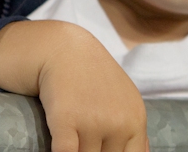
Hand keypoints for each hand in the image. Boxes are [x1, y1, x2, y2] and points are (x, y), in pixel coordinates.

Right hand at [0, 20, 147, 151]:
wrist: (60, 47)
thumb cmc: (89, 76)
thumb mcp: (122, 99)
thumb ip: (131, 130)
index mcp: (135, 120)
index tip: (102, 151)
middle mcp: (118, 123)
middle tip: (84, 141)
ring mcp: (92, 121)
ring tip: (73, 137)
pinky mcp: (65, 119)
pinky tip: (52, 150)